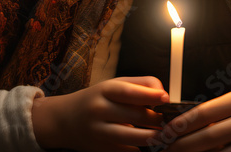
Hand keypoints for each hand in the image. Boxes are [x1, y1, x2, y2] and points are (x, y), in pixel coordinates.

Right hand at [32, 76, 168, 151]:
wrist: (65, 120)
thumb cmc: (97, 99)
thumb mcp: (113, 85)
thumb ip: (140, 85)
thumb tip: (163, 95)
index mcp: (104, 90)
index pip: (129, 92)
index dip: (150, 95)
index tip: (166, 98)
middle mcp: (99, 110)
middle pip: (135, 115)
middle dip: (156, 118)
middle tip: (166, 119)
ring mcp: (99, 132)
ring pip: (133, 137)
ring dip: (153, 137)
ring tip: (163, 134)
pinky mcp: (101, 149)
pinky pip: (127, 151)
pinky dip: (140, 149)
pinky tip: (147, 145)